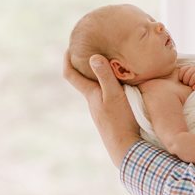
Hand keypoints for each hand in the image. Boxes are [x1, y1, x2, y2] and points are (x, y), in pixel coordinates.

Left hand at [61, 51, 141, 167]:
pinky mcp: (111, 116)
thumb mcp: (114, 95)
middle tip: (92, 48)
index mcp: (90, 94)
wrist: (127, 147)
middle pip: (84, 79)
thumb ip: (105, 76)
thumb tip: (93, 57)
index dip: (67, 59)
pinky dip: (109, 85)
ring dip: (99, 74)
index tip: (70, 47)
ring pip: (97, 88)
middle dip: (85, 64)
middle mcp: (93, 101)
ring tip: (109, 62)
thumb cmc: (121, 120)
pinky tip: (122, 84)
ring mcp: (102, 110)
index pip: (71, 74)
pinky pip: (107, 95)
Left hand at [178, 62, 194, 89]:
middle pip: (188, 74)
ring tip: (190, 86)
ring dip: (191, 83)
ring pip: (194, 77)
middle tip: (186, 84)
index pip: (182, 70)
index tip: (181, 80)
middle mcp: (194, 67)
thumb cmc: (193, 74)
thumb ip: (182, 74)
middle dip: (186, 81)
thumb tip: (174, 79)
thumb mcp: (187, 71)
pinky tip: (194, 88)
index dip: (180, 77)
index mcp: (189, 66)